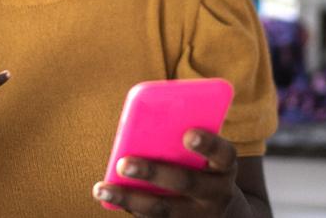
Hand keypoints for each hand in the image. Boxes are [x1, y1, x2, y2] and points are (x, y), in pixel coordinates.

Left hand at [92, 129, 240, 216]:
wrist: (218, 208)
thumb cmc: (199, 164)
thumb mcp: (202, 152)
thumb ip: (179, 136)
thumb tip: (142, 117)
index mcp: (225, 166)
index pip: (223, 153)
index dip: (207, 143)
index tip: (187, 134)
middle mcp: (217, 193)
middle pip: (186, 182)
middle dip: (153, 172)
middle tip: (124, 163)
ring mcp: (199, 215)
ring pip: (163, 209)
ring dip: (130, 198)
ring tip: (101, 189)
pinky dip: (128, 208)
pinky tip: (107, 197)